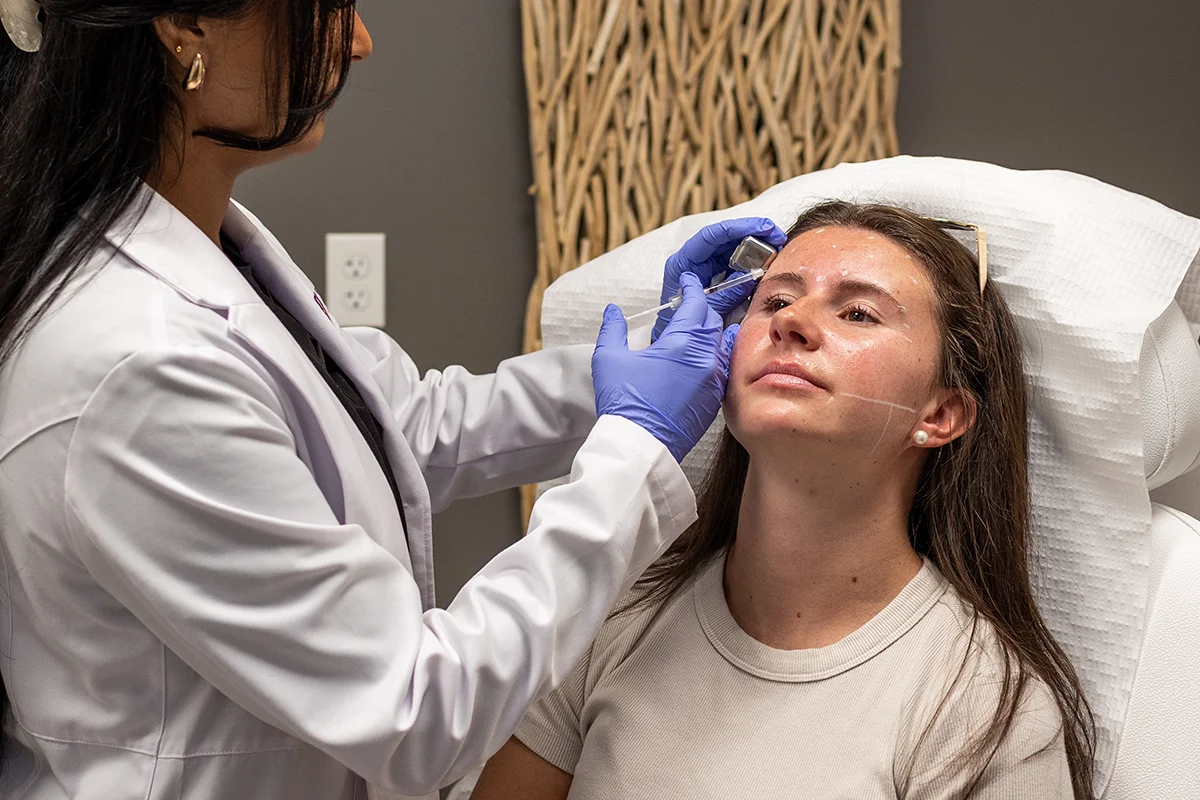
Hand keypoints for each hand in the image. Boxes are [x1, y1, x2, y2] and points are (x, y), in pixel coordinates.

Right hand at [593, 274, 738, 461]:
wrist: (641, 446)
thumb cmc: (625, 403)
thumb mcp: (609, 359)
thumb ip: (612, 329)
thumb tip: (612, 311)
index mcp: (682, 342)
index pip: (696, 303)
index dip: (692, 287)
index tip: (688, 281)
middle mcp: (705, 357)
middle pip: (713, 320)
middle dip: (702, 308)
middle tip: (689, 303)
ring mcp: (714, 379)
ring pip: (723, 343)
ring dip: (713, 331)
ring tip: (700, 327)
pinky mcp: (715, 398)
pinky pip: (723, 366)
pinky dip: (716, 354)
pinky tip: (703, 356)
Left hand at [653, 217, 787, 342]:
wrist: (678, 336)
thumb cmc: (685, 323)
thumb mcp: (709, 309)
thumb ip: (729, 293)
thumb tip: (753, 275)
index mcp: (684, 261)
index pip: (712, 236)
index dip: (739, 228)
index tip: (763, 228)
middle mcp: (693, 258)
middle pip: (725, 236)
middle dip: (753, 233)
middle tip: (777, 236)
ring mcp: (704, 263)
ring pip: (732, 246)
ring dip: (755, 244)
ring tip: (777, 246)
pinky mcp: (714, 271)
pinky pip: (735, 259)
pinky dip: (751, 258)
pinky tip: (767, 259)